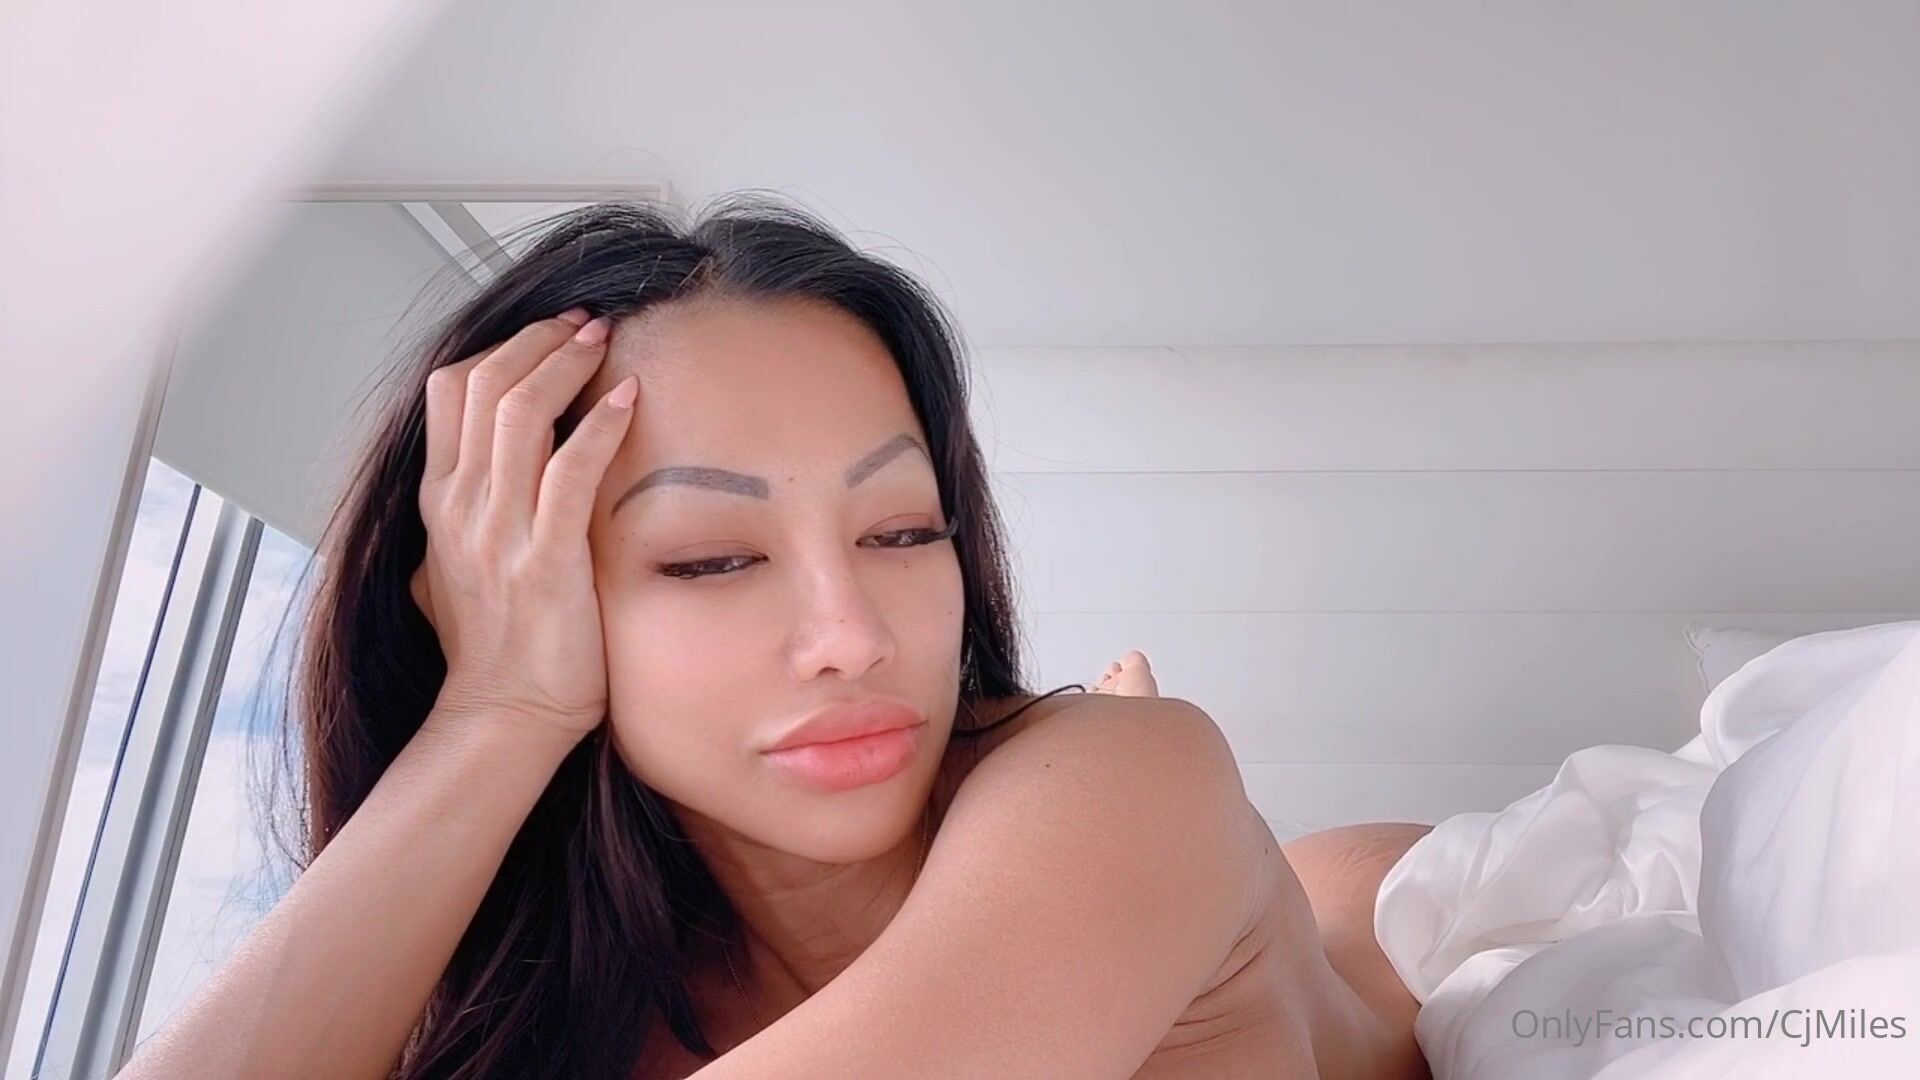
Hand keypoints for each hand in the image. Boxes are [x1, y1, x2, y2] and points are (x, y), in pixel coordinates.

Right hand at [408, 307, 635, 738]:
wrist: (502, 718)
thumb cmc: (492, 654)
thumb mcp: (451, 574)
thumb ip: (458, 527)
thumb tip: (466, 500)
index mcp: (441, 502)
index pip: (451, 391)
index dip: (502, 349)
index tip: (550, 337)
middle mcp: (462, 506)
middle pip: (486, 384)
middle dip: (539, 341)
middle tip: (585, 326)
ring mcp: (500, 532)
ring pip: (521, 412)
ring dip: (567, 365)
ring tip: (605, 343)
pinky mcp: (546, 560)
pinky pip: (569, 472)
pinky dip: (599, 427)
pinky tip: (628, 401)